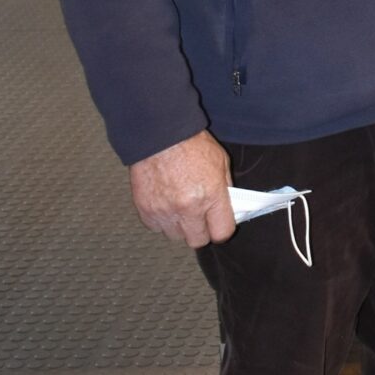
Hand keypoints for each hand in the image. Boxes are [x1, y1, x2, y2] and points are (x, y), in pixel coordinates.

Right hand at [129, 130, 233, 248]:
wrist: (159, 134)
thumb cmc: (190, 143)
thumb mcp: (220, 162)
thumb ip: (225, 189)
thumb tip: (229, 208)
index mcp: (211, 196)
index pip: (222, 233)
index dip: (222, 230)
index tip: (219, 225)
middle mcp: (188, 208)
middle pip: (198, 240)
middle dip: (201, 231)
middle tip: (199, 217)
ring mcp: (165, 211)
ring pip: (175, 236)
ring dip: (179, 226)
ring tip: (179, 207)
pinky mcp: (146, 210)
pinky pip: (156, 227)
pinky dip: (161, 220)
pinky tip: (164, 204)